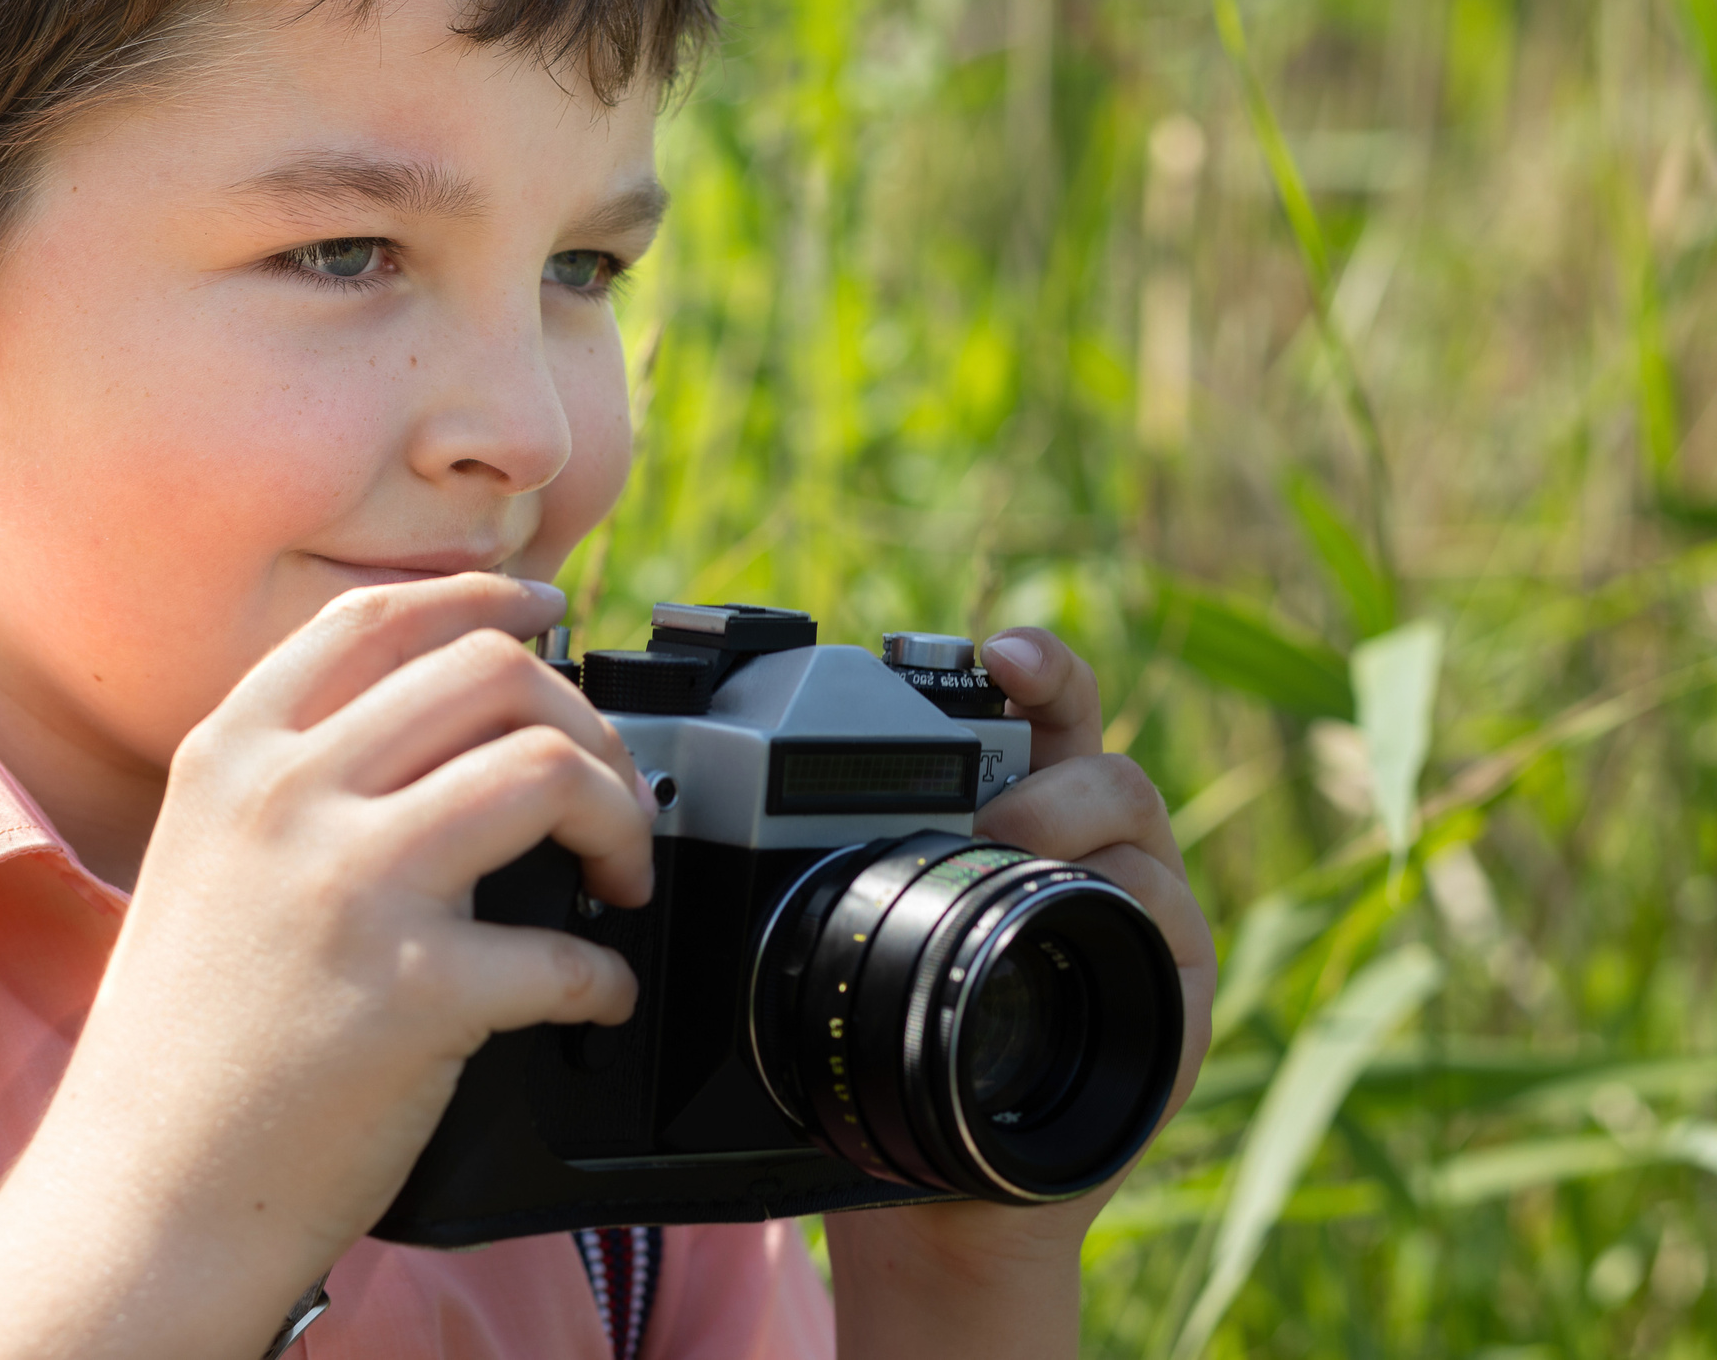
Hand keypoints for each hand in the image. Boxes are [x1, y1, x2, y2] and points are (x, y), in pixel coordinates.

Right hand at [0, 573, 653, 1359]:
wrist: (140, 1199)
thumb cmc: (178, 1049)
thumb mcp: (203, 861)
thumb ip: (294, 780)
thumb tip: (444, 729)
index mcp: (234, 754)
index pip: (382, 615)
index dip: (488, 601)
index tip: (549, 620)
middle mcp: (287, 797)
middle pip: (492, 670)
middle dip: (584, 721)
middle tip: (605, 791)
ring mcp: (349, 888)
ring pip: (548, 765)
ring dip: (621, 818)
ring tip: (617, 877)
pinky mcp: (413, 993)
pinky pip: (567, 951)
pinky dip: (605, 977)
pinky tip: (593, 998)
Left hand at [822, 627, 1216, 1359]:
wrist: (937, 1196)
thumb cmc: (885, 1054)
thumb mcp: (842, 942)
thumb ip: (815, 863)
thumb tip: (673, 791)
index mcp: (1012, 821)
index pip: (1035, 715)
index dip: (1030, 666)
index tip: (992, 646)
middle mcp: (1083, 852)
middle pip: (1092, 745)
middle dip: (1054, 713)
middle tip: (990, 737)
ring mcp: (1134, 913)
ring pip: (1132, 814)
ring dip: (1065, 813)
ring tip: (999, 840)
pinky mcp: (1169, 989)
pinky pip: (1166, 920)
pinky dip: (1127, 904)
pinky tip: (1079, 910)